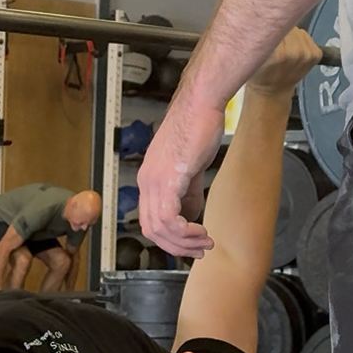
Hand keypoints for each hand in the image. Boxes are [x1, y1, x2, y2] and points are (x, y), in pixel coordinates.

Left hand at [137, 89, 226, 257]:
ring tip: (206, 241)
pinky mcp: (169, 178)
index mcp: (149, 180)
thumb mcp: (191, 168)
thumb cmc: (197, 127)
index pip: (150, 221)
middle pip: (152, 230)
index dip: (169, 239)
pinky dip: (184, 231)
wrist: (202, 103)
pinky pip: (169, 217)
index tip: (191, 244)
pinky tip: (200, 230)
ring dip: (184, 241)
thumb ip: (189, 193)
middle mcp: (146, 182)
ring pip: (160, 228)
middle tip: (200, 249)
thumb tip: (191, 214)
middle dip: (177, 246)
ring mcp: (154, 180)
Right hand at [246, 27, 321, 97]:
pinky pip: (305, 36)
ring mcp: (307, 54)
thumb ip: (259, 40)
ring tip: (282, 49)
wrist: (273, 92)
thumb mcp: (251, 59)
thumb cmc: (259, 74)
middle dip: (278, 31)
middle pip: (286, 26)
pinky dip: (299, 40)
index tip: (264, 32)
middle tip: (273, 44)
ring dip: (289, 35)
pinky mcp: (316, 54)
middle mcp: (296, 53)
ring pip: (297, 30)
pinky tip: (292, 52)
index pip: (275, 27)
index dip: (269, 27)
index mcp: (277, 55)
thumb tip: (265, 21)